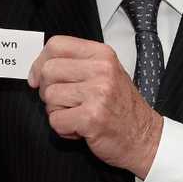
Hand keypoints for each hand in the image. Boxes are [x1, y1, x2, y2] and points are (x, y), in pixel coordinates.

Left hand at [28, 36, 162, 177]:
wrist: (144, 137)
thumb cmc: (122, 106)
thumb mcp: (106, 73)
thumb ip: (77, 64)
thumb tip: (39, 66)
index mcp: (102, 55)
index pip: (57, 44)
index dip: (40, 61)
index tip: (37, 76)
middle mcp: (101, 70)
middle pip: (48, 70)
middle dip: (48, 90)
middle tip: (64, 101)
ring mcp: (97, 94)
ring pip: (49, 97)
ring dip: (57, 111)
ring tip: (77, 114)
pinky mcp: (91, 118)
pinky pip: (56, 120)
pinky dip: (63, 128)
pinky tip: (80, 128)